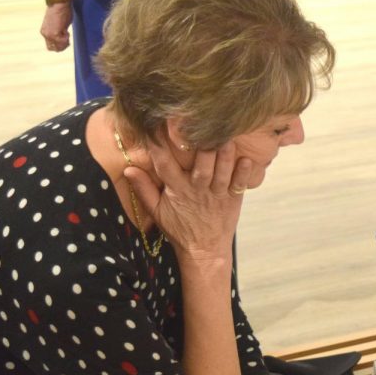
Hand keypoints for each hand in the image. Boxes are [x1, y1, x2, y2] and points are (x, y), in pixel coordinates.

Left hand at [40, 4, 71, 51]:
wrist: (58, 4)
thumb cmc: (60, 11)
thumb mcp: (58, 24)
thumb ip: (59, 32)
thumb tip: (63, 37)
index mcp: (44, 32)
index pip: (51, 46)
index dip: (60, 45)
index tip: (65, 38)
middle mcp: (45, 35)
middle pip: (55, 48)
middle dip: (63, 45)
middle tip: (67, 37)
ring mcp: (49, 35)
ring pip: (59, 47)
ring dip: (65, 42)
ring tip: (66, 32)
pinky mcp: (54, 34)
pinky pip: (63, 42)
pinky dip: (67, 39)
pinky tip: (67, 31)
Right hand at [124, 138, 253, 259]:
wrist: (204, 250)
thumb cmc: (180, 228)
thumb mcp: (157, 211)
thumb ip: (144, 189)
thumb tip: (128, 168)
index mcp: (176, 190)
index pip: (164, 165)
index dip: (159, 145)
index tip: (157, 124)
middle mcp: (197, 190)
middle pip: (201, 167)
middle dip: (203, 147)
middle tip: (203, 126)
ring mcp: (217, 194)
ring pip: (221, 173)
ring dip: (224, 156)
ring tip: (227, 137)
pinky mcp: (233, 199)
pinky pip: (240, 184)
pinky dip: (244, 173)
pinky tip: (247, 159)